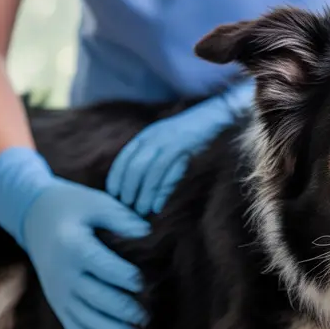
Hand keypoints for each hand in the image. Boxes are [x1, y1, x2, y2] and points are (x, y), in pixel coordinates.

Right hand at [0, 148, 149, 328]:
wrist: (34, 215)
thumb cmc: (73, 206)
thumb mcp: (96, 202)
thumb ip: (121, 217)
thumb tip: (147, 233)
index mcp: (72, 246)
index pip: (101, 267)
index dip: (123, 277)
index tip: (142, 282)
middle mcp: (62, 272)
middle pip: (95, 298)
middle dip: (122, 310)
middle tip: (146, 317)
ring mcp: (57, 290)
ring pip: (85, 318)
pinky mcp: (56, 301)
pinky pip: (71, 326)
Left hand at [107, 80, 253, 214]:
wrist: (215, 117)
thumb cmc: (191, 135)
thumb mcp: (166, 143)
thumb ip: (152, 158)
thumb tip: (139, 185)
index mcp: (146, 135)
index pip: (123, 159)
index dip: (116, 179)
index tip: (114, 196)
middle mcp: (154, 137)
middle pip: (134, 168)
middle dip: (128, 190)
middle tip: (127, 208)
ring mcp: (169, 142)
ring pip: (149, 173)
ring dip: (144, 194)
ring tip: (141, 211)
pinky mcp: (183, 148)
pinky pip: (167, 173)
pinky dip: (161, 192)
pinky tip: (157, 206)